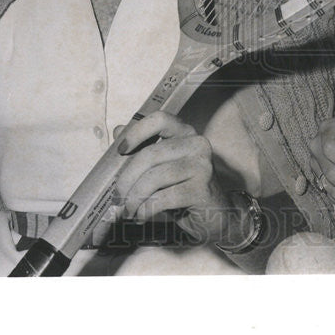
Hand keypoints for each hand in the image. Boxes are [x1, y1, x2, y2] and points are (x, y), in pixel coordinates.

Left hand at [114, 112, 235, 243]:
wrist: (217, 214)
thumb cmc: (184, 188)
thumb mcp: (163, 165)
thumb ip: (144, 147)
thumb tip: (118, 130)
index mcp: (185, 133)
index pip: (159, 120)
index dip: (136, 132)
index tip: (121, 150)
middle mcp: (196, 144)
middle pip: (150, 155)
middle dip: (127, 179)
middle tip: (118, 196)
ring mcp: (202, 166)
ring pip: (154, 178)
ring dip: (135, 198)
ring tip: (129, 209)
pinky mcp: (201, 189)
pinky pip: (163, 198)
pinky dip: (146, 209)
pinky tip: (143, 215)